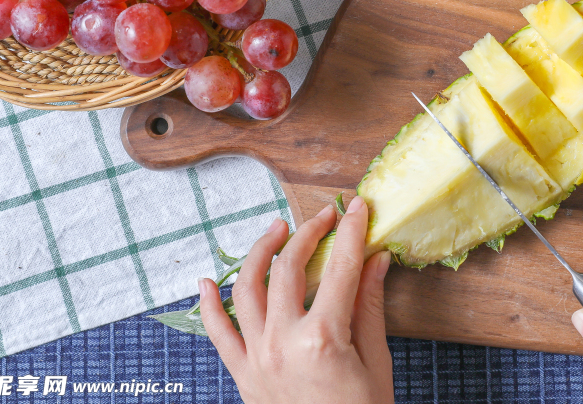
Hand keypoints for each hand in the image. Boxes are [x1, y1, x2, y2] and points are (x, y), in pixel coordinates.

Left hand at [199, 196, 393, 403]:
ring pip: (247, 288)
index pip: (338, 267)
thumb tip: (374, 260)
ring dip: (261, 252)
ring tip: (278, 230)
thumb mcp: (375, 361)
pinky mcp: (242, 375)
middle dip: (308, 234)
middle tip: (326, 216)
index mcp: (322, 339)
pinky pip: (216, 333)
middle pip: (288, 269)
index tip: (355, 207)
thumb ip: (369, 306)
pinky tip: (207, 280)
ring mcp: (256, 358)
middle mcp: (282, 343)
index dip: (349, 232)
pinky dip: (207, 304)